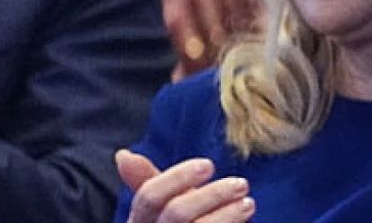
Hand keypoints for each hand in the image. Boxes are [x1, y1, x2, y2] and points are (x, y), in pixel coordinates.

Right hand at [115, 150, 253, 222]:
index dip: (177, 177)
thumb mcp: (164, 205)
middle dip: (212, 194)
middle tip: (242, 184)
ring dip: (227, 215)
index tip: (209, 164)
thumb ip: (148, 182)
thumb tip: (123, 154)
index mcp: (140, 222)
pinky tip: (245, 222)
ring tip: (248, 203)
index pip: (148, 197)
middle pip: (176, 213)